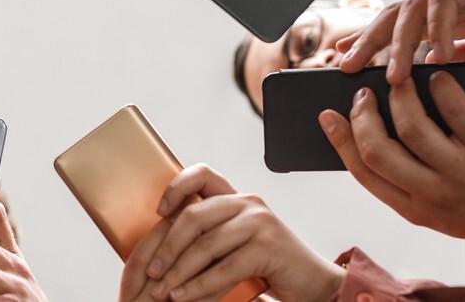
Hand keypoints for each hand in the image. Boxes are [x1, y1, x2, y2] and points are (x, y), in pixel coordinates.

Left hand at [123, 164, 339, 301]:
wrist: (312, 283)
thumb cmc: (267, 265)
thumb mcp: (235, 244)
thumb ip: (209, 236)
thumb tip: (161, 249)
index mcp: (236, 198)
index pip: (203, 175)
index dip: (176, 187)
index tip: (158, 212)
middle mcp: (248, 203)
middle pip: (194, 216)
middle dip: (168, 247)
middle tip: (151, 272)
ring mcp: (259, 223)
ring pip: (206, 245)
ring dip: (179, 272)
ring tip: (162, 291)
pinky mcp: (268, 247)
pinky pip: (225, 268)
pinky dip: (200, 286)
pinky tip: (184, 297)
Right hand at [321, 75, 464, 243]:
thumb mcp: (437, 209)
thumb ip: (405, 181)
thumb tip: (368, 136)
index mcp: (414, 209)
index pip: (363, 172)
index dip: (339, 140)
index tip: (328, 116)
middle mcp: (435, 195)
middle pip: (378, 149)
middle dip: (363, 115)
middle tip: (362, 94)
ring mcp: (464, 172)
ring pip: (412, 126)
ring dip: (398, 95)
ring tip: (397, 81)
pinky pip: (456, 110)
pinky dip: (440, 87)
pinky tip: (438, 78)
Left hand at [337, 0, 464, 83]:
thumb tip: (435, 71)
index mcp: (445, 17)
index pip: (396, 28)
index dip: (367, 41)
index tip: (341, 61)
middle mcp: (445, 0)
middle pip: (393, 16)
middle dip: (367, 41)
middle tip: (347, 67)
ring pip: (413, 9)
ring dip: (398, 43)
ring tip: (393, 76)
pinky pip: (448, 1)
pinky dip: (440, 29)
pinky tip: (437, 56)